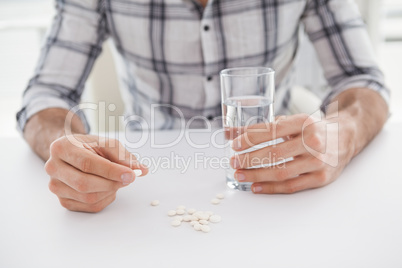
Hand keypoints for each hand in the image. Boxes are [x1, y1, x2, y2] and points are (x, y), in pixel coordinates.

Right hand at [45, 134, 147, 211]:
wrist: (73, 153)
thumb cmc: (90, 147)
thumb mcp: (107, 144)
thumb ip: (124, 156)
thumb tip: (141, 170)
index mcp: (61, 148)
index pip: (87, 164)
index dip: (111, 171)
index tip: (130, 174)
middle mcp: (53, 168)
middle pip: (84, 183)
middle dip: (111, 183)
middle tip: (129, 179)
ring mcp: (56, 186)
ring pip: (88, 197)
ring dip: (110, 191)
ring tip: (116, 180)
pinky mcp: (63, 200)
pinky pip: (89, 206)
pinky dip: (105, 198)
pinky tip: (107, 187)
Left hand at [230, 113, 355, 193]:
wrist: (344, 138)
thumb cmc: (311, 129)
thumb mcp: (290, 122)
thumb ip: (261, 127)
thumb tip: (229, 132)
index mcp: (304, 122)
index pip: (271, 131)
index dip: (250, 139)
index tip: (234, 144)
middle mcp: (313, 141)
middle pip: (274, 154)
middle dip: (250, 159)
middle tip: (233, 161)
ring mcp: (318, 162)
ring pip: (281, 172)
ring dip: (256, 175)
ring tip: (239, 175)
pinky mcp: (320, 178)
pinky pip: (291, 186)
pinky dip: (270, 188)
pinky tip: (255, 186)